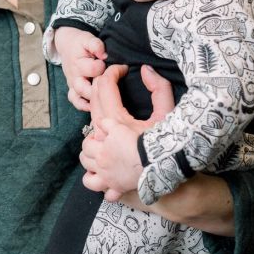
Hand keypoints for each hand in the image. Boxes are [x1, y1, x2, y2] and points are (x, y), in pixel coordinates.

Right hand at [54, 26, 106, 110]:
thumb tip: (104, 55)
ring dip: (93, 100)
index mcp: (78, 63)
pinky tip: (95, 107)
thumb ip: (96, 45)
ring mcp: (73, 85)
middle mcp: (75, 76)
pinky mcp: (73, 90)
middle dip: (100, 88)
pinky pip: (76, 102)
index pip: (95, 70)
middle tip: (112, 84)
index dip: (107, 68)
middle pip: (85, 88)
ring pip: (80, 97)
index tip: (120, 66)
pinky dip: (84, 106)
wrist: (67, 46)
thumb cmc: (80, 43)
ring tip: (107, 99)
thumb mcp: (87, 39)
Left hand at [81, 64, 175, 198]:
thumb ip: (159, 88)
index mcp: (115, 121)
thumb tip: (145, 70)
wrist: (168, 173)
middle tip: (112, 94)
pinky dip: (93, 174)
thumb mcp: (168, 113)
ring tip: (107, 138)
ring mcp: (101, 165)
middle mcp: (102, 142)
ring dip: (93, 141)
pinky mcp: (105, 183)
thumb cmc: (169, 143)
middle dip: (99, 97)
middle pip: (91, 115)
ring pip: (85, 148)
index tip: (121, 70)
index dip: (111, 73)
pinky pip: (89, 178)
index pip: (105, 88)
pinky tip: (101, 169)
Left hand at [82, 117, 141, 200]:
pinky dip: (109, 194)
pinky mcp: (119, 189)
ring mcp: (108, 179)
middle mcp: (101, 167)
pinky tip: (111, 188)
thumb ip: (106, 124)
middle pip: (85, 162)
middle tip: (96, 152)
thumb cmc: (135, 141)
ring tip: (96, 171)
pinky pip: (110, 197)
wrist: (150, 158)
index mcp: (100, 151)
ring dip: (90, 176)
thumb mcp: (119, 127)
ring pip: (90, 182)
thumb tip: (98, 123)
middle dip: (87, 156)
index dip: (89, 141)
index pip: (85, 146)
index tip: (97, 139)